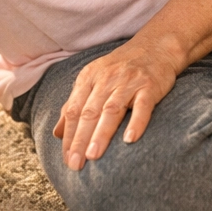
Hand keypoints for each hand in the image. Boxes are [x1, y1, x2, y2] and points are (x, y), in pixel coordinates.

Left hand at [52, 38, 179, 170]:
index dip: (68, 136)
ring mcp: (128, 82)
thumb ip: (75, 104)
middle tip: (75, 164)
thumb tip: (56, 133)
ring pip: (111, 110)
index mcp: (89, 78)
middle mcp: (106, 79)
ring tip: (93, 155)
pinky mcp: (149, 86)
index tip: (66, 159)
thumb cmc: (121, 68)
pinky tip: (130, 140)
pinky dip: (136, 122)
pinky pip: (142, 106)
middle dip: (79, 139)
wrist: (155, 46)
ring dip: (101, 133)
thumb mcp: (93, 80)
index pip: (73, 110)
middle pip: (89, 112)